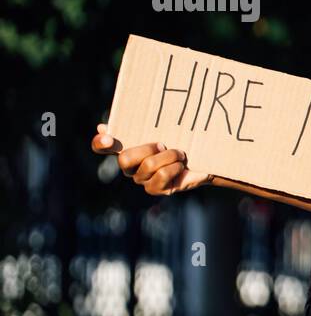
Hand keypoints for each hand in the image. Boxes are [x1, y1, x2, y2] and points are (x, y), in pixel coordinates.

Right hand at [91, 123, 212, 195]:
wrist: (205, 159)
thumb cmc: (181, 140)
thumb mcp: (165, 129)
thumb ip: (140, 125)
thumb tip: (102, 126)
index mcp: (126, 147)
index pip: (101, 147)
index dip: (100, 143)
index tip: (109, 137)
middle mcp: (129, 166)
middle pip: (124, 159)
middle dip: (147, 149)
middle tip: (163, 144)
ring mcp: (141, 179)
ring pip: (148, 165)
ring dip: (169, 156)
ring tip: (180, 154)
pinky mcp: (156, 189)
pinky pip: (162, 176)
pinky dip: (175, 167)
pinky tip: (182, 166)